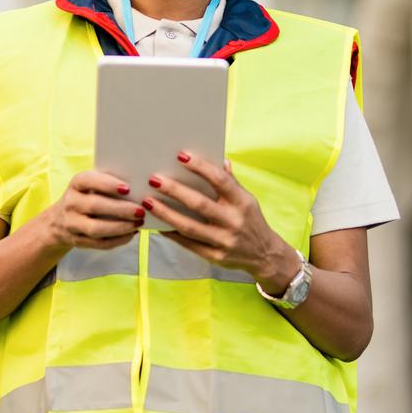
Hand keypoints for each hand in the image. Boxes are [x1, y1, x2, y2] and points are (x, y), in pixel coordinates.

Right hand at [43, 170, 145, 250]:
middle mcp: (70, 203)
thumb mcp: (89, 187)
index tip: (127, 188)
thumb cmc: (84, 199)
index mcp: (76, 185)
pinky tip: (130, 234)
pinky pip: (99, 243)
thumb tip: (137, 190)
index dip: (107, 184)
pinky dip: (117, 240)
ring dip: (120, 227)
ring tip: (137, 224)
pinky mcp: (77, 240)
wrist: (58, 221)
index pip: (88, 180)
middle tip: (140, 211)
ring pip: (96, 228)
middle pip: (95, 206)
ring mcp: (71, 224)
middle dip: (120, 209)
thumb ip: (108, 185)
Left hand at [141, 153, 300, 289]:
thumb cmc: (250, 220)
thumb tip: (220, 160)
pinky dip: (171, 234)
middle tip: (154, 179)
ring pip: (189, 226)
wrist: (265, 254)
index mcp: (242, 202)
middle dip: (174, 190)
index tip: (181, 156)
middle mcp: (233, 221)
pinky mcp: (215, 256)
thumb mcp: (247, 199)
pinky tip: (156, 224)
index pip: (220, 180)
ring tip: (147, 202)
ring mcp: (224, 240)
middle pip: (199, 204)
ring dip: (165, 213)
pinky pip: (188, 244)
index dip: (201, 167)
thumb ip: (231, 182)